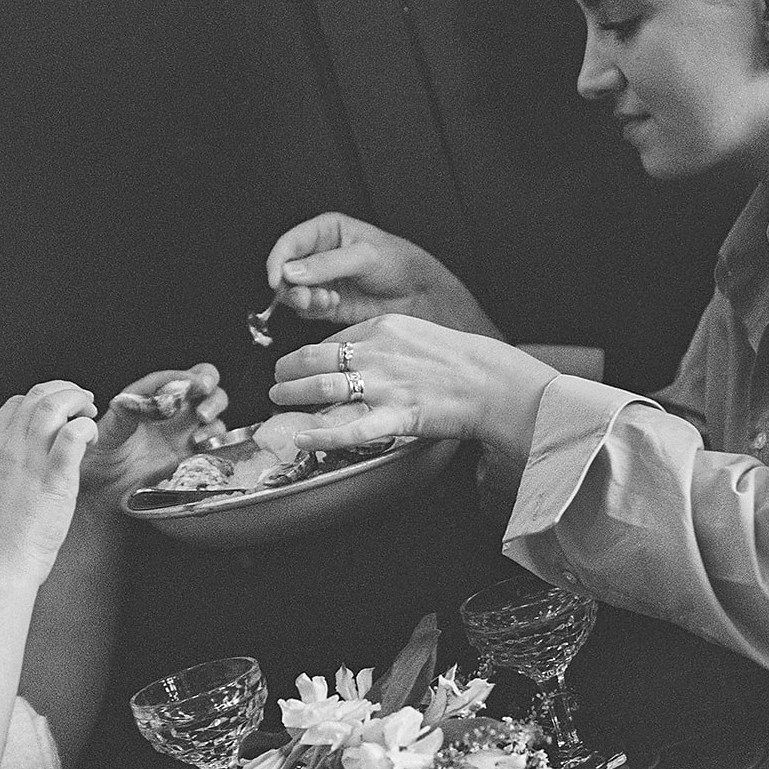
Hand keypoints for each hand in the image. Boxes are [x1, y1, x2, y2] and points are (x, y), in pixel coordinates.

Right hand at [0, 382, 98, 589]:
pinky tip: (91, 436)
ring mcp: (30, 462)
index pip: (14, 405)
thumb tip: (21, 471)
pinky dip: (85, 427)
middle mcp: (7, 450)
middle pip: (36, 396)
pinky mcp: (55, 480)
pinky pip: (73, 436)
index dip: (40, 400)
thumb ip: (3, 475)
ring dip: (78, 400)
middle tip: (83, 403)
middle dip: (64, 390)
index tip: (58, 412)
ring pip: (54, 404)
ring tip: (90, 412)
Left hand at [81, 364, 228, 504]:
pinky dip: (215, 440)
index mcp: (155, 397)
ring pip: (214, 415)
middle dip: (210, 389)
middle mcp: (174, 413)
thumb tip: (130, 400)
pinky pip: (214, 445)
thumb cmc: (102, 452)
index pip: (181, 378)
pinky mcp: (191, 457)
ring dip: (214, 413)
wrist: (103, 486)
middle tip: (204, 392)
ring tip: (202, 420)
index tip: (195, 382)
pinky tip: (201, 443)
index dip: (191, 376)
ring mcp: (185, 434)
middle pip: (207, 389)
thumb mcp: (108, 427)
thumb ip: (124, 411)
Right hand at [266, 212, 499, 335]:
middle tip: (304, 297)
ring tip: (324, 300)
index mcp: (326, 231)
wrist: (417, 294)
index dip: (278, 261)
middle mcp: (319, 255)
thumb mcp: (364, 256)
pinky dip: (314, 310)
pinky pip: (307, 308)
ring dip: (303, 299)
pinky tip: (332, 305)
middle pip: (286, 270)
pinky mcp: (326, 303)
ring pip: (293, 292)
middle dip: (291, 285)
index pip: (289, 243)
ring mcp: (322, 280)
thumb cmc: (397, 263)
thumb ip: (326, 264)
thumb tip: (292, 272)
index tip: (277, 280)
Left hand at [270, 315, 556, 471]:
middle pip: (316, 359)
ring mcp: (385, 385)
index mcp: (382, 330)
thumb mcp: (416, 334)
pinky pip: (352, 428)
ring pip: (324, 388)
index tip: (296, 364)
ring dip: (293, 395)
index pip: (331, 340)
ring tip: (277, 401)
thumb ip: (383, 342)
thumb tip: (353, 353)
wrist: (492, 382)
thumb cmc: (460, 360)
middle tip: (276, 380)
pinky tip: (302, 438)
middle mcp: (377, 354)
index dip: (306, 355)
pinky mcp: (397, 415)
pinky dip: (322, 435)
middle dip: (288, 371)